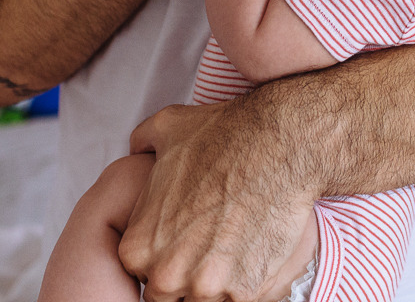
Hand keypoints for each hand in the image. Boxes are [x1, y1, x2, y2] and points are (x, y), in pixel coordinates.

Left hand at [119, 102, 316, 301]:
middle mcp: (167, 273)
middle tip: (211, 246)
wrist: (278, 143)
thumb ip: (141, 142)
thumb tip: (136, 148)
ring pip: (207, 301)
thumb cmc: (224, 135)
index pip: (145, 274)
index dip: (169, 256)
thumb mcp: (166, 128)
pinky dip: (249, 283)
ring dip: (220, 282)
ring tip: (236, 249)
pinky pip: (240, 300)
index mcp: (139, 246)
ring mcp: (206, 286)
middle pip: (173, 295)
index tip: (187, 241)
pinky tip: (256, 252)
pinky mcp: (245, 292)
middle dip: (190, 274)